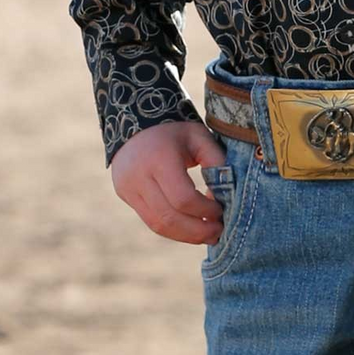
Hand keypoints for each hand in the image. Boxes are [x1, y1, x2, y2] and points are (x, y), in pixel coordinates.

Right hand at [109, 119, 230, 244]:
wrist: (136, 118)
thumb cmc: (176, 130)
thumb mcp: (199, 136)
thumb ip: (216, 162)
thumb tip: (228, 196)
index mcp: (159, 158)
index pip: (183, 198)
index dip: (205, 210)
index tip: (221, 211)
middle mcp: (138, 176)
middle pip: (168, 218)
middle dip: (197, 231)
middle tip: (218, 233)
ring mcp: (127, 187)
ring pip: (157, 224)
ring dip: (185, 236)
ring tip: (207, 235)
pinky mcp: (125, 195)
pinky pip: (150, 220)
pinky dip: (173, 228)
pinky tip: (190, 228)